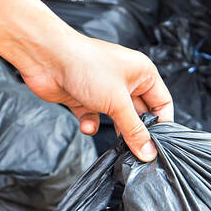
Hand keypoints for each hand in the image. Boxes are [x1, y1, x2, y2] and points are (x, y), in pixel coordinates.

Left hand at [16, 30, 173, 160]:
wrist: (47, 58)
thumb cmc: (86, 65)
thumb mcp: (118, 102)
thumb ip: (134, 130)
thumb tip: (148, 152)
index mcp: (142, 73)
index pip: (163, 103)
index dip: (163, 124)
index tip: (159, 145)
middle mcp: (126, 80)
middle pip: (140, 114)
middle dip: (136, 131)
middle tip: (136, 150)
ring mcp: (105, 90)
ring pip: (118, 119)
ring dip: (115, 131)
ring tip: (115, 142)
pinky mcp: (86, 98)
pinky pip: (95, 118)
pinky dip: (92, 124)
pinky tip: (87, 124)